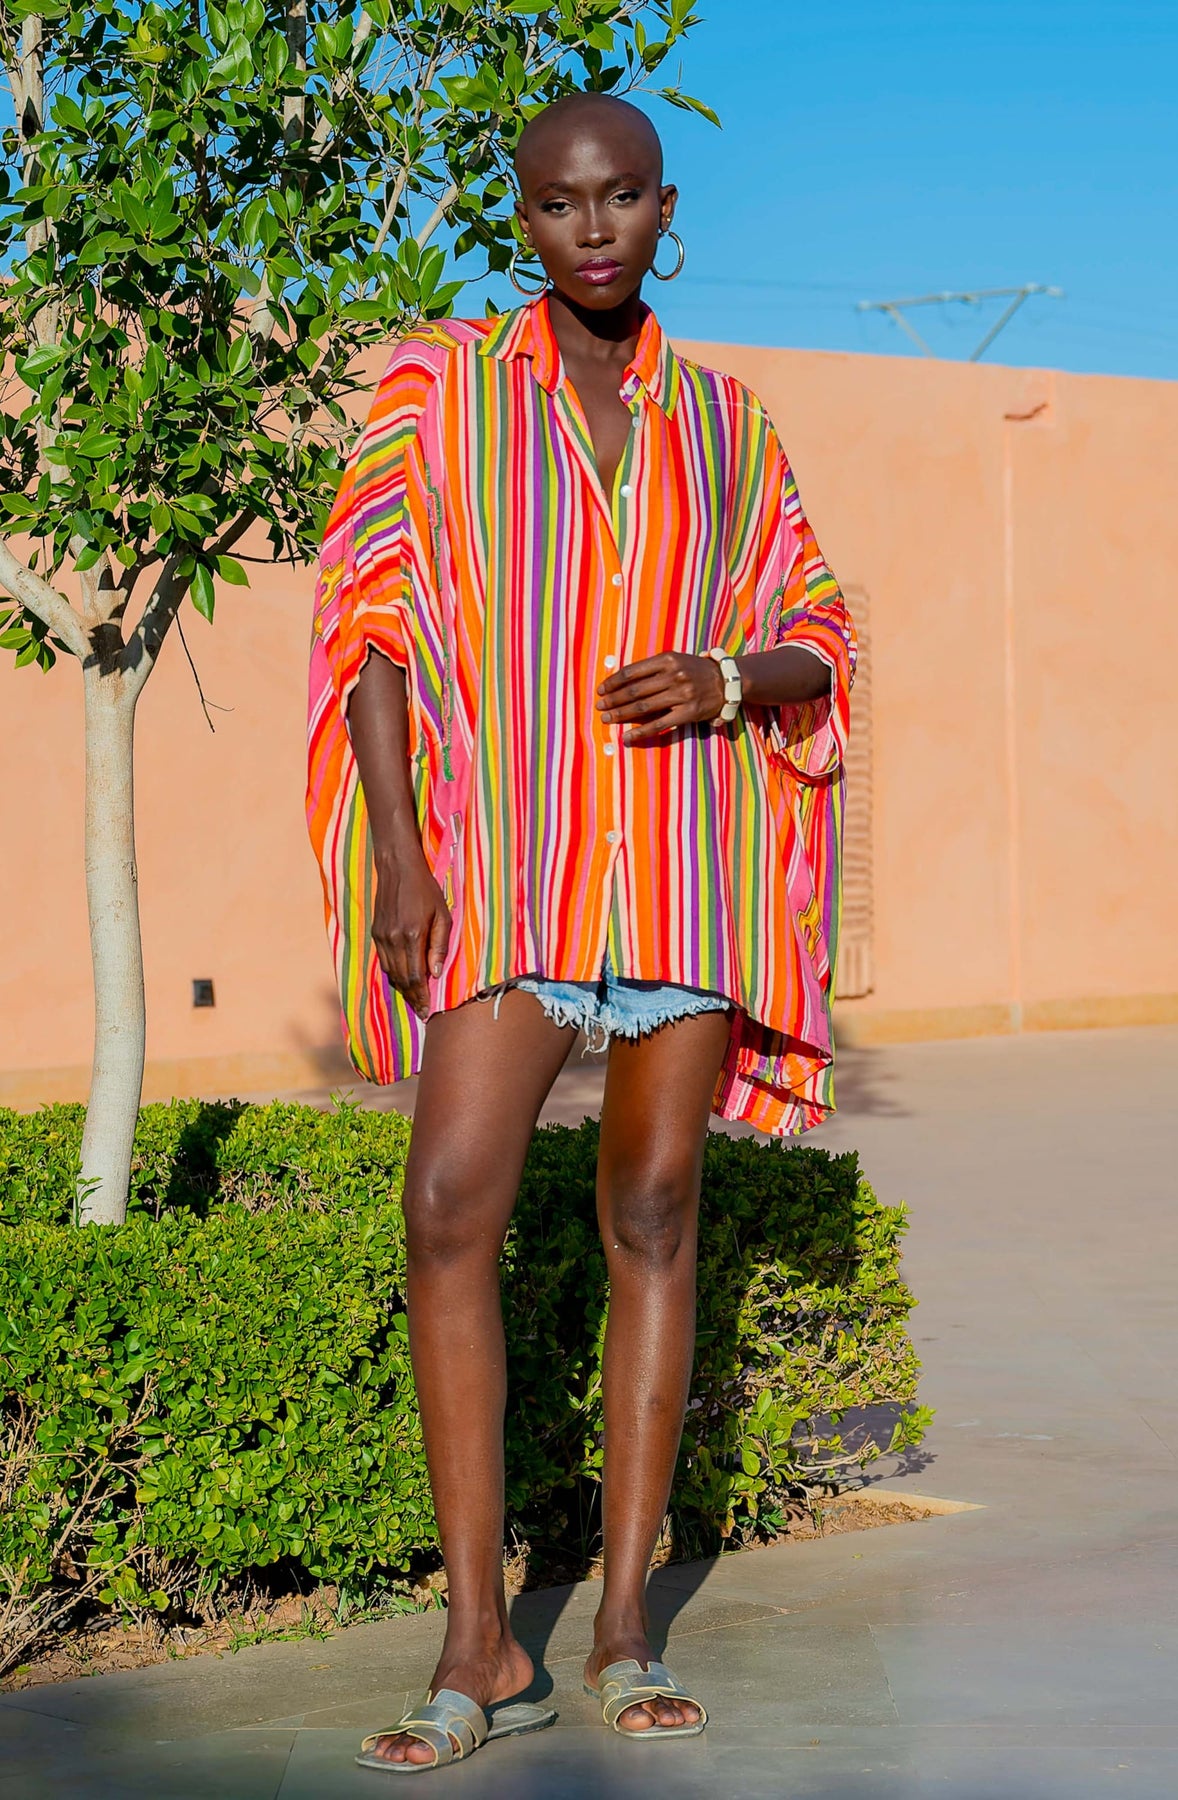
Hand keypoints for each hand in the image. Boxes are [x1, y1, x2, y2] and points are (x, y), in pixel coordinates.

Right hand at [371, 846, 451, 1019]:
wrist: (397, 869)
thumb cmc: (426, 890)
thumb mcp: (442, 915)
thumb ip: (440, 945)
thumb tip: (437, 973)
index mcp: (412, 935)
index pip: (416, 976)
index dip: (422, 996)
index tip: (428, 1011)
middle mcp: (393, 939)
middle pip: (402, 979)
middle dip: (413, 998)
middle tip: (422, 1012)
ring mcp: (381, 937)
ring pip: (391, 973)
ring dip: (403, 989)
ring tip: (415, 1000)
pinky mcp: (375, 933)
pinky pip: (385, 962)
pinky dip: (394, 974)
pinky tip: (404, 980)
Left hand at [595, 652, 725, 743]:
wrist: (728, 681)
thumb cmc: (695, 670)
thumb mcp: (675, 660)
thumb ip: (652, 668)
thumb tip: (621, 682)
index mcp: (667, 659)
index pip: (632, 671)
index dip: (613, 682)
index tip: (601, 690)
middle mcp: (674, 675)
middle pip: (634, 690)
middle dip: (613, 699)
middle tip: (599, 706)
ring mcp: (681, 695)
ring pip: (643, 707)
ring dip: (621, 714)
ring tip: (607, 719)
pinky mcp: (687, 713)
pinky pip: (658, 725)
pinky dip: (640, 732)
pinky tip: (626, 737)